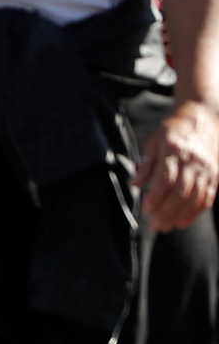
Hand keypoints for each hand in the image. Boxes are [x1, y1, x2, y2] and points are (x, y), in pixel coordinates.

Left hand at [141, 98, 218, 233]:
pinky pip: (207, 196)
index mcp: (174, 150)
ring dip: (180, 215)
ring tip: (166, 226)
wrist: (203, 117)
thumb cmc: (172, 130)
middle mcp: (193, 160)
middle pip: (181, 191)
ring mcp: (206, 168)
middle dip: (167, 211)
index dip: (156, 196)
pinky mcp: (215, 174)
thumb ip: (146, 164)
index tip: (146, 209)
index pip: (166, 178)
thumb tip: (133, 183)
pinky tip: (183, 221)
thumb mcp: (153, 142)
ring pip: (195, 197)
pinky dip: (196, 211)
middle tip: (155, 224)